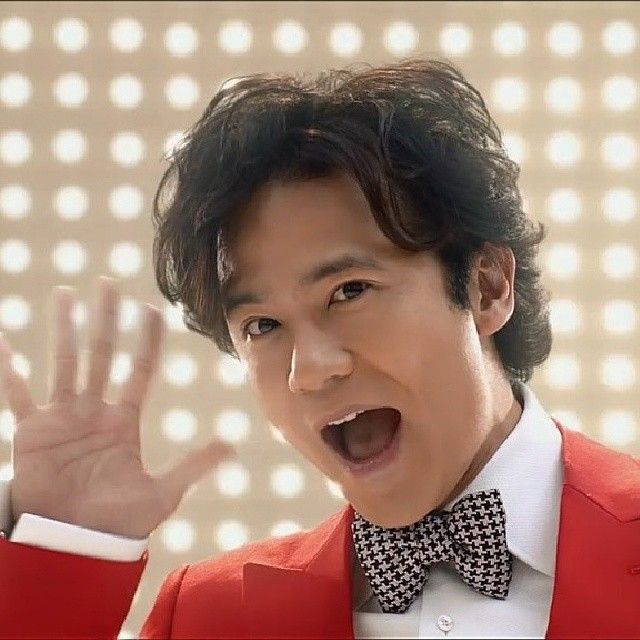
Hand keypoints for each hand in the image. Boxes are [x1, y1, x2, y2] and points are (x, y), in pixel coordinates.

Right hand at [0, 276, 233, 537]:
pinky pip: (18, 393)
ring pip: (66, 362)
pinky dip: (9, 369)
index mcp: (124, 421)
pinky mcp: (32, 431)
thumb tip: (232, 445)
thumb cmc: (117, 523)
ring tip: (66, 295)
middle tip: (108, 284)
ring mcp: (63, 417)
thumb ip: (193, 465)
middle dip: (107, 320)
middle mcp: (95, 411)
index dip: (146, 340)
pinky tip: (3, 342)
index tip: (152, 309)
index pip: (139, 370)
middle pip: (103, 355)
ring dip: (66, 329)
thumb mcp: (162, 492)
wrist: (74, 544)